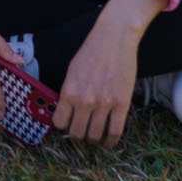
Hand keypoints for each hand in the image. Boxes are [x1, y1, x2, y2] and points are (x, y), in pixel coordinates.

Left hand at [53, 7, 145, 144]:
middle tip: (83, 132)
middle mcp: (84, 101)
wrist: (114, 39)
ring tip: (96, 137)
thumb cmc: (91, 52)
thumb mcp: (72, 71)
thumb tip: (66, 111)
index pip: (60, 123)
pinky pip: (115, 132)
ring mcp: (104, 104)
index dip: (64, 126)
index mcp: (69, 92)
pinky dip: (111, 141)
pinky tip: (109, 141)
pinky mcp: (121, 104)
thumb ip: (69, 92)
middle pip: (77, 133)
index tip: (68, 124)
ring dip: (94, 139)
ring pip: (95, 136)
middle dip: (78, 135)